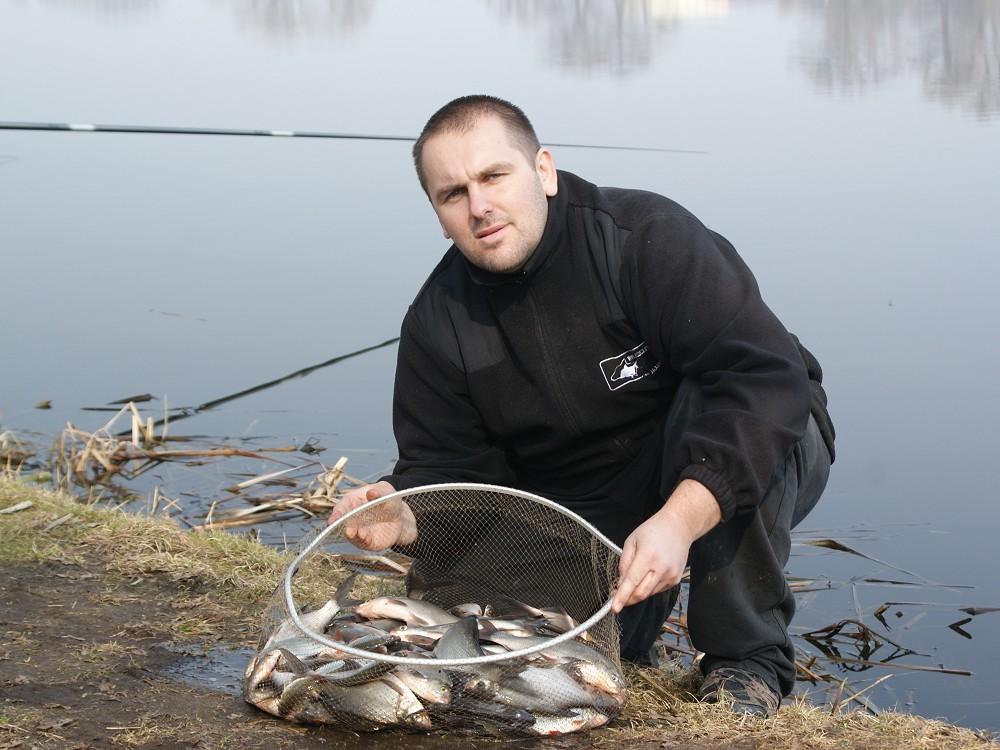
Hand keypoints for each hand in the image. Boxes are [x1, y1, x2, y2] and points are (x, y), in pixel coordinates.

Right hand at [326, 481, 417, 549]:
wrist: (399, 515)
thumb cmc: (387, 499)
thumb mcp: (386, 492)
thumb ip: (379, 492)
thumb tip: (371, 492)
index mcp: (352, 502)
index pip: (340, 509)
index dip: (336, 514)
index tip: (333, 520)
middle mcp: (352, 518)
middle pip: (344, 524)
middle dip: (345, 527)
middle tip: (349, 529)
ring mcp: (358, 530)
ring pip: (352, 535)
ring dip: (354, 536)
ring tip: (361, 533)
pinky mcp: (367, 541)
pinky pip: (364, 543)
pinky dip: (364, 541)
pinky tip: (367, 539)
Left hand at [611, 479, 720, 611]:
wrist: (679, 527)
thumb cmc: (653, 531)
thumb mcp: (631, 541)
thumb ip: (624, 563)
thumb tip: (620, 583)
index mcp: (648, 556)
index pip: (632, 581)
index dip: (622, 596)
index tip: (614, 608)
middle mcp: (661, 568)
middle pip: (640, 593)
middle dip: (626, 599)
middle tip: (615, 595)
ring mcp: (670, 575)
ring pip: (648, 594)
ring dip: (636, 592)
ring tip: (631, 581)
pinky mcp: (675, 580)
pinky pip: (657, 590)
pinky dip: (647, 587)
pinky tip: (647, 575)